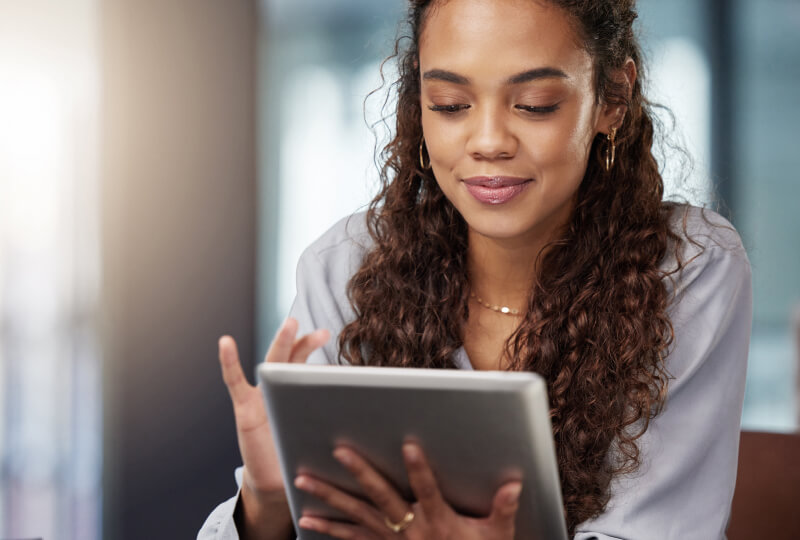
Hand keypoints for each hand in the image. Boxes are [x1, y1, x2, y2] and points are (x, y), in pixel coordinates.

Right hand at [219, 318, 329, 539]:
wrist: (277, 482)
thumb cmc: (304, 455)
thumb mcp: (325, 435)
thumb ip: (340, 420)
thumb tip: (377, 415)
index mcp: (302, 394)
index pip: (312, 366)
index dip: (322, 355)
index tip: (334, 339)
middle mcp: (283, 389)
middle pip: (294, 359)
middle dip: (306, 343)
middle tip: (322, 332)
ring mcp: (262, 396)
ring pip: (272, 364)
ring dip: (282, 342)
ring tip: (291, 324)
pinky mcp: (245, 409)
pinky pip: (235, 381)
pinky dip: (229, 361)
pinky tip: (226, 342)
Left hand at [294, 442, 521, 539]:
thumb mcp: (497, 537)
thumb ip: (503, 509)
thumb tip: (514, 483)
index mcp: (439, 522)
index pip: (428, 491)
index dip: (420, 469)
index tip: (410, 445)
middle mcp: (411, 530)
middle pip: (381, 498)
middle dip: (360, 473)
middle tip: (340, 450)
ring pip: (356, 515)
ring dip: (329, 497)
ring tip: (303, 480)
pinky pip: (351, 539)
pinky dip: (329, 529)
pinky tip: (307, 519)